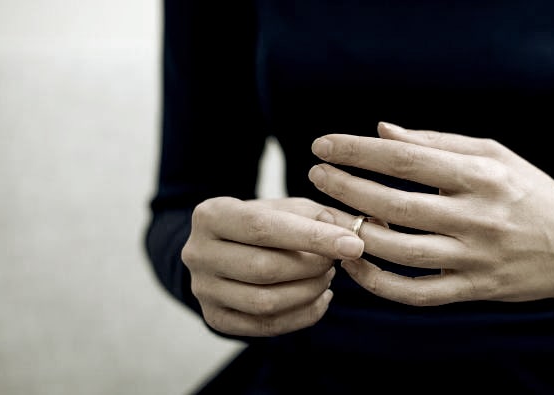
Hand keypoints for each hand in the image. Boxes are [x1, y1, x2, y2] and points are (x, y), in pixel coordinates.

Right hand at [181, 197, 363, 335]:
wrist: (225, 249)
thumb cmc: (263, 223)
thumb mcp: (287, 208)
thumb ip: (320, 216)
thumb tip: (356, 232)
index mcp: (211, 215)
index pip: (264, 228)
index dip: (313, 237)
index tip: (353, 244)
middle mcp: (197, 253)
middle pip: (264, 268)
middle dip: (311, 267)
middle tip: (335, 261)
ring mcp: (203, 290)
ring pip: (265, 302)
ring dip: (309, 291)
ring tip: (326, 276)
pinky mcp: (215, 318)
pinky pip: (266, 326)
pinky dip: (303, 315)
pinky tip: (320, 299)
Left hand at [308, 122, 553, 305]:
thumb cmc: (530, 193)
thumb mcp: (494, 155)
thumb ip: (437, 143)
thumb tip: (382, 132)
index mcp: (482, 175)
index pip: (406, 159)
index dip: (358, 151)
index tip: (324, 145)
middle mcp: (478, 217)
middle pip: (394, 204)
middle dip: (345, 188)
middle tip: (315, 176)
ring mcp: (475, 258)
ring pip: (398, 251)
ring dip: (354, 233)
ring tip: (329, 216)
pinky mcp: (472, 290)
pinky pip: (415, 293)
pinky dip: (378, 282)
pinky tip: (355, 262)